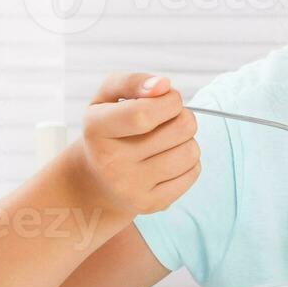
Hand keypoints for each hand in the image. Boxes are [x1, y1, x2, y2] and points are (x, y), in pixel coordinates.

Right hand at [75, 72, 201, 217]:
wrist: (94, 179)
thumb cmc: (108, 128)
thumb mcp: (107, 97)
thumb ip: (133, 82)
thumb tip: (163, 85)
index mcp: (97, 129)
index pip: (143, 113)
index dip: (169, 101)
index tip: (167, 98)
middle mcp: (111, 162)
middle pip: (180, 128)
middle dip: (183, 116)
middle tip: (167, 120)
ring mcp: (131, 187)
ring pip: (191, 151)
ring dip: (187, 139)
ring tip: (167, 140)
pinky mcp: (150, 204)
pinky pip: (193, 173)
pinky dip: (189, 162)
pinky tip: (168, 159)